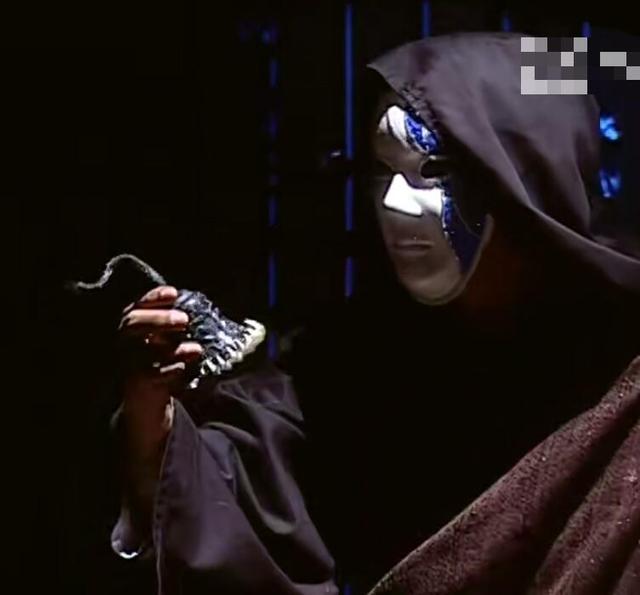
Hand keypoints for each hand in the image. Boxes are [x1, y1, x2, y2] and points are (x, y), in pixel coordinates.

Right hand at [118, 285, 202, 453]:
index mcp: (132, 329)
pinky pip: (145, 375)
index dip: (152, 298)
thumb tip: (192, 310)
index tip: (173, 293)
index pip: (136, 306)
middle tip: (184, 320)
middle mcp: (123, 343)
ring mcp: (125, 364)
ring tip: (194, 349)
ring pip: (138, 348)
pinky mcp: (133, 386)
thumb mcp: (166, 344)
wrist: (148, 409)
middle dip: (158, 319)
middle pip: (131, 323)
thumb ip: (173, 328)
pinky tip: (182, 368)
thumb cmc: (160, 367)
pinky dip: (166, 370)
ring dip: (168, 346)